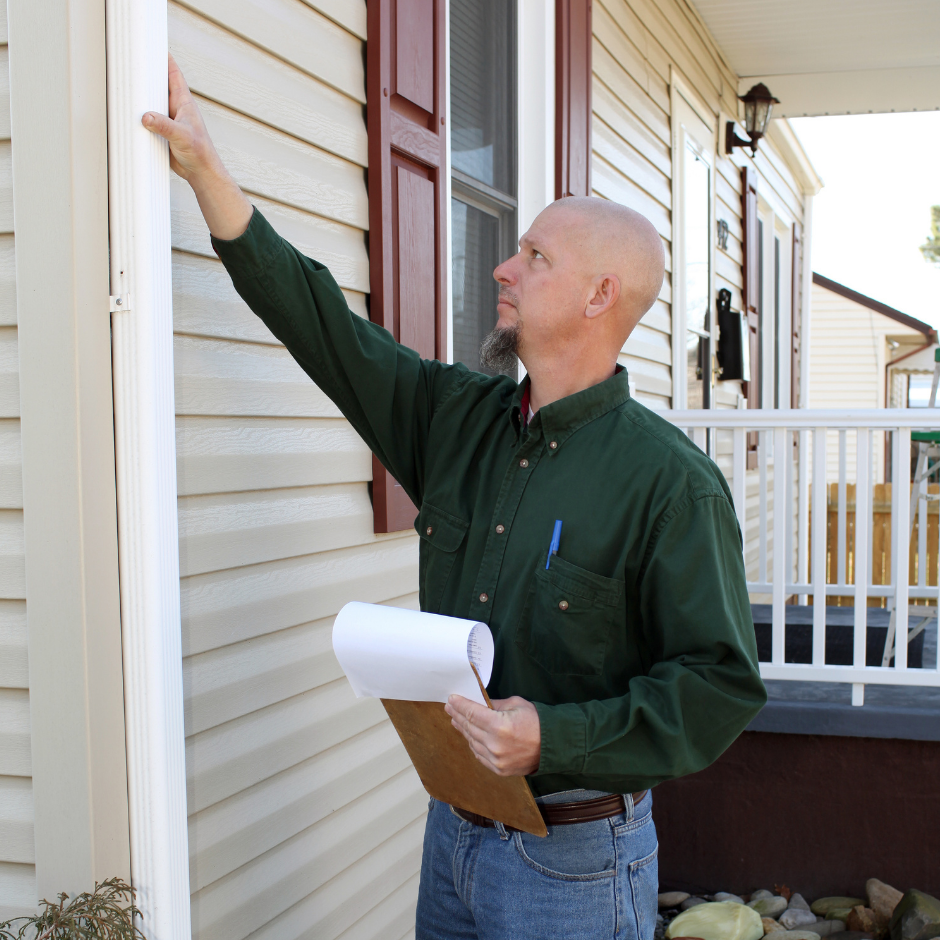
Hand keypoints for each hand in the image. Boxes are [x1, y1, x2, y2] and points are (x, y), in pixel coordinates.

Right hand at [142, 55, 251, 239]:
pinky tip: (129, 114)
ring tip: (124, 86)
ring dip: (140, 96)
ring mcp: (169, 119)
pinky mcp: (163, 132)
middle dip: (146, 74)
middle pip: (158, 85)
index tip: (153, 45)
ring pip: (151, 102)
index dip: (164, 58)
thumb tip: (146, 116)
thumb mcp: (182, 136)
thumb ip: (164, 125)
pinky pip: (148, 119)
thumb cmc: (200, 153)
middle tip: (131, 62)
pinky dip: (139, 115)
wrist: (201, 173)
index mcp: (184, 103)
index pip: (173, 74)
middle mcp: (175, 108)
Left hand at [445, 694, 540, 775]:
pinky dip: (473, 744)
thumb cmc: (537, 721)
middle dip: (458, 716)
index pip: (472, 713)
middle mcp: (494, 745)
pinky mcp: (499, 770)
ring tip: (456, 721)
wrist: (554, 746)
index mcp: (499, 726)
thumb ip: (494, 705)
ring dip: (463, 730)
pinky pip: (479, 755)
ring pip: (472, 742)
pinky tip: (469, 736)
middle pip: (469, 728)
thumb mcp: (516, 704)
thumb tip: (478, 704)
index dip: (460, 705)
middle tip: (449, 708)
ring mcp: (496, 760)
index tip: (451, 699)